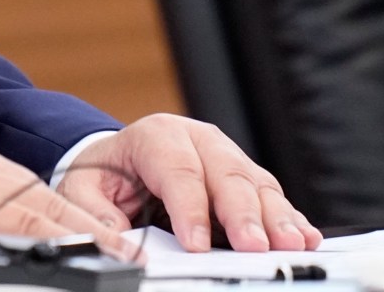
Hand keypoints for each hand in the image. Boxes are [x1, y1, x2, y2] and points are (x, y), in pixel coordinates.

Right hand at [0, 139, 126, 261]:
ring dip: (69, 244)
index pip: (35, 189)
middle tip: (127, 259)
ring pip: (22, 218)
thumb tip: (13, 239)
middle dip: (88, 232)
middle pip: (39, 200)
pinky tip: (47, 268)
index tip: (113, 243)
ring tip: (107, 266)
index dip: (80, 218)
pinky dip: (20, 257)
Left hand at [56, 114, 319, 253]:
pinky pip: (270, 196)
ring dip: (275, 215)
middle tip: (254, 246)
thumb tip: (113, 235)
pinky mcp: (243, 179)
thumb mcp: (81, 189)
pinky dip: (288, 217)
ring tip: (289, 243)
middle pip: (226, 173)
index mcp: (156, 136)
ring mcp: (225, 157)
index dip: (190, 207)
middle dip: (243, 212)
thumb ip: (92, 211)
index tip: (196, 244)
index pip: (177, 169)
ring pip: (256, 183)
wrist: (117, 162)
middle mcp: (197, 140)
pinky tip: (302, 236)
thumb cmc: (103, 176)